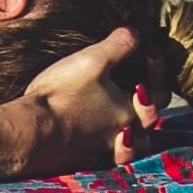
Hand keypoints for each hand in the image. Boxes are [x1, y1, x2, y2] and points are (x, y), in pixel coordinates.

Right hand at [22, 26, 170, 172]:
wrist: (32, 132)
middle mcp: (122, 134)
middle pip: (150, 121)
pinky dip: (109, 147)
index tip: (146, 49)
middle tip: (138, 83)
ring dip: (136, 133)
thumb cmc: (62, 95)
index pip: (160, 92)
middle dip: (150, 99)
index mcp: (129, 110)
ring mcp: (102, 150)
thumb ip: (119, 45)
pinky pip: (106, 157)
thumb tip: (136, 32)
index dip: (157, 69)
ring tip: (126, 121)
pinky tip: (98, 137)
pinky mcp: (82, 160)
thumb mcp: (92, 60)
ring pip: (134, 147)